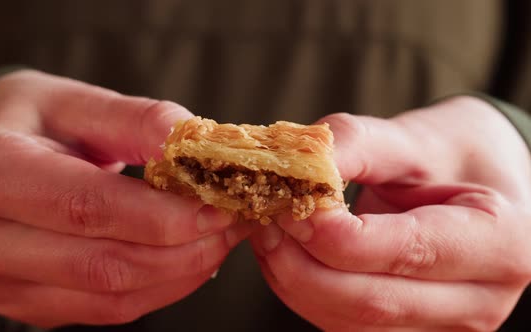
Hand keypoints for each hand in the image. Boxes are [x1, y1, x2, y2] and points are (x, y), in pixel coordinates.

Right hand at [0, 70, 249, 326]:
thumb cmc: (33, 120)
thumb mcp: (77, 101)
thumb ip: (137, 120)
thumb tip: (195, 143)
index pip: (87, 206)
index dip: (161, 215)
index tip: (218, 206)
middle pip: (103, 263)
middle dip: (183, 249)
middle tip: (230, 224)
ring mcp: (1, 280)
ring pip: (111, 296)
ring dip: (179, 273)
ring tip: (217, 240)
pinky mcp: (26, 302)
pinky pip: (106, 310)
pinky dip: (159, 289)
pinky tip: (186, 260)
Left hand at [250, 96, 530, 330]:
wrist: (473, 182)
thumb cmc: (449, 155)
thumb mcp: (413, 137)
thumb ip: (356, 145)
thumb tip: (296, 164)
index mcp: (499, 242)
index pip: (407, 251)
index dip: (336, 235)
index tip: (290, 202)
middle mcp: (478, 299)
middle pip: (372, 301)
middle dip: (302, 263)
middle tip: (267, 217)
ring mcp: (442, 325)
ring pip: (349, 322)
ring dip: (294, 280)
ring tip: (271, 230)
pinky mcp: (408, 330)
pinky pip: (343, 324)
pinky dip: (304, 291)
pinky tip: (289, 253)